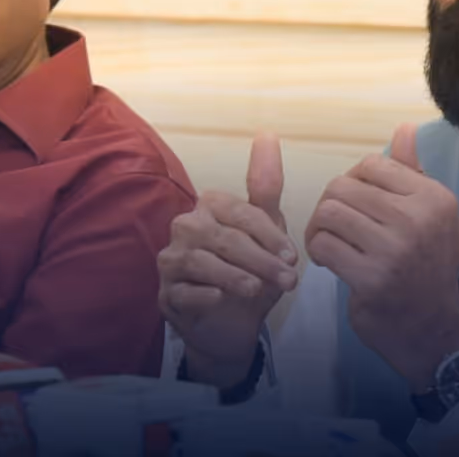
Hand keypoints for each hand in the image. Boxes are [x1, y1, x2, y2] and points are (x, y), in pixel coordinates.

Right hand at [157, 132, 299, 388]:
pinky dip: (205, 295)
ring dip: (237, 277)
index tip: (292, 258)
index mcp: (209, 206)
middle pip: (225, 238)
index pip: (241, 213)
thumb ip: (266, 186)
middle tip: (289, 280)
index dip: (270, 236)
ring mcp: (171, 261)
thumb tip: (267, 132)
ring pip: (203, 263)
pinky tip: (221, 300)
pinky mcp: (166, 294)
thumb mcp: (267, 231)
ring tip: (259, 290)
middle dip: (260, 260)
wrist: (235, 325)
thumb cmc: (251, 271)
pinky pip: (183, 291)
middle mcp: (185, 227)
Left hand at [305, 124, 458, 391]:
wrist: (431, 329)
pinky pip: (323, 245)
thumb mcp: (431, 217)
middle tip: (335, 228)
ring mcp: (396, 249)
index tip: (356, 207)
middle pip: (343, 186)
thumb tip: (404, 128)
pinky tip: (329, 261)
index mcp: (434, 198)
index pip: (370, 166)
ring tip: (329, 242)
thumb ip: (412, 172)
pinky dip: (318, 251)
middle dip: (330, 206)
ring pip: (329, 212)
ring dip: (319, 228)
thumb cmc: (426, 267)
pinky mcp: (372, 278)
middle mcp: (419, 219)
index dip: (353, 183)